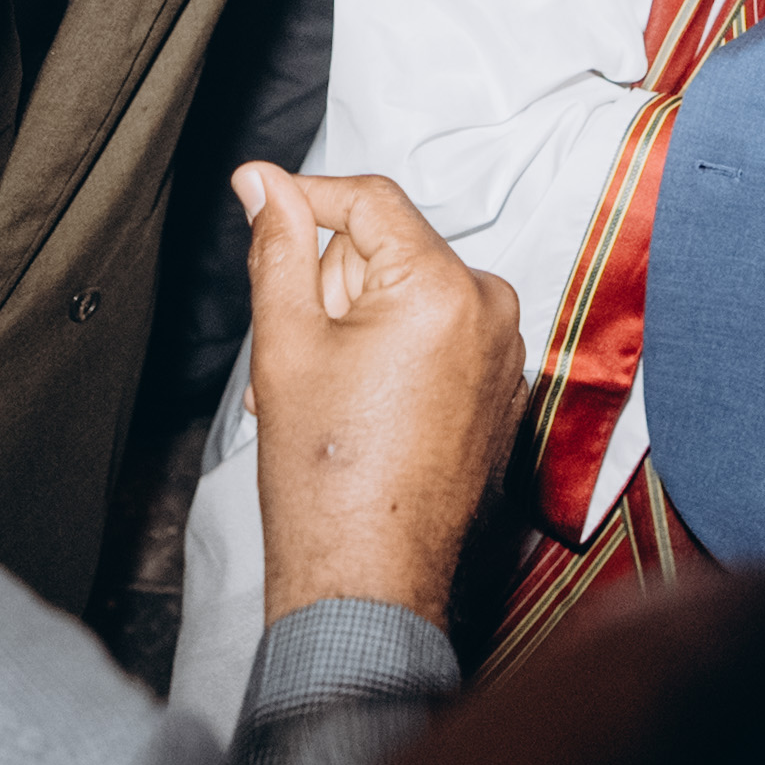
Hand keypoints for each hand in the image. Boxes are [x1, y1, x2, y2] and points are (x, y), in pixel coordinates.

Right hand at [235, 165, 524, 624]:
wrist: (369, 584)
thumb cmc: (325, 477)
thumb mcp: (286, 343)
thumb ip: (276, 246)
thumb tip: (261, 181)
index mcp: (444, 287)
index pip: (371, 200)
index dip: (307, 196)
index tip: (260, 199)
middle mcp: (492, 308)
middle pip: (387, 252)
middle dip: (331, 291)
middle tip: (297, 358)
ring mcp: (505, 353)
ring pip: (407, 296)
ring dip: (355, 327)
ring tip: (320, 394)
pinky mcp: (503, 389)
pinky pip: (438, 338)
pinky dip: (392, 356)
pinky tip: (357, 410)